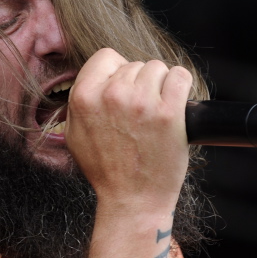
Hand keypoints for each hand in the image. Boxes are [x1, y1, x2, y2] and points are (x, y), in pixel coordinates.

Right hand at [65, 48, 192, 219]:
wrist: (132, 200)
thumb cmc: (106, 171)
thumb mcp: (74, 135)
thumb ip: (79, 102)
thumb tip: (95, 80)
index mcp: (84, 97)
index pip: (106, 56)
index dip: (117, 71)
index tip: (125, 88)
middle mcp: (112, 95)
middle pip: (135, 64)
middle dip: (140, 84)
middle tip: (140, 112)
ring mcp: (142, 103)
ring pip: (158, 68)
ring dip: (161, 85)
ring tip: (157, 111)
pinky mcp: (170, 113)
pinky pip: (180, 76)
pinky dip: (181, 85)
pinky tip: (176, 102)